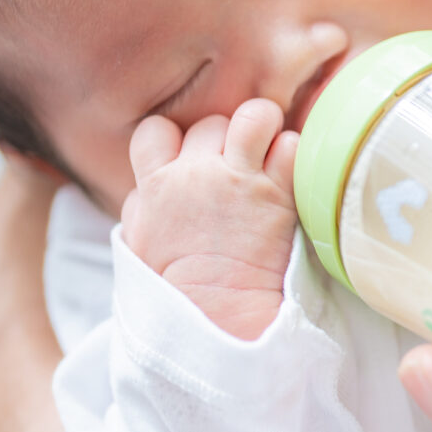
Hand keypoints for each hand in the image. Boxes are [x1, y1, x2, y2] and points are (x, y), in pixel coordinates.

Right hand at [123, 99, 300, 340]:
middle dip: (226, 139)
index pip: (155, 130)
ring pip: (254, 116)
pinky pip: (289, 146)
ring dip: (265, 127)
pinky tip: (291, 175)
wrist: (216, 316)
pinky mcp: (275, 192)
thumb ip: (142, 208)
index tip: (190, 160)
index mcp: (154, 185)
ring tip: (270, 150)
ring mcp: (236, 179)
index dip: (176, 139)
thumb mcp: (138, 245)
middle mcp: (193, 172)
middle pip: (211, 123)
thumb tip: (146, 192)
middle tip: (240, 168)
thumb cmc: (176, 291)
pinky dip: (294, 154)